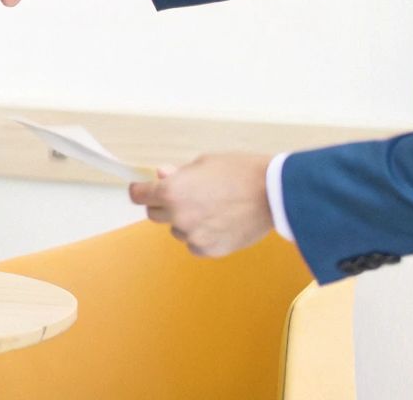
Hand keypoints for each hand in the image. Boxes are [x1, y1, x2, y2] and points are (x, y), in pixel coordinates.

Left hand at [128, 153, 274, 257]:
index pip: (139, 196)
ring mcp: (194, 236)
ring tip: (210, 209)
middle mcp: (179, 216)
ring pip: (177, 230)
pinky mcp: (211, 250)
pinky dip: (201, 236)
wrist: (273, 194)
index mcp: (172, 192)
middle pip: (154, 214)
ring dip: (184, 221)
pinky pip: (194, 245)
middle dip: (164, 205)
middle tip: (185, 196)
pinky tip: (218, 223)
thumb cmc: (240, 172)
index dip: (141, 191)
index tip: (143, 190)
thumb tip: (161, 175)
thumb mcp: (204, 163)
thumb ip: (178, 174)